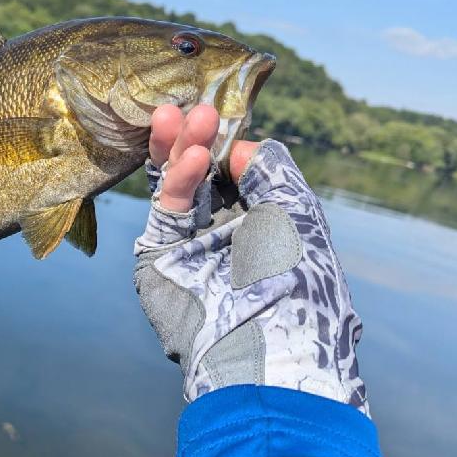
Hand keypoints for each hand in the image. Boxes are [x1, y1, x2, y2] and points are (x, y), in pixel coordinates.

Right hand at [133, 105, 368, 413]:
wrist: (270, 350)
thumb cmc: (298, 284)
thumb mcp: (298, 215)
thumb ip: (271, 170)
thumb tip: (240, 147)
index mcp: (257, 226)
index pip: (232, 173)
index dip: (223, 142)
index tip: (220, 111)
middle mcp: (219, 234)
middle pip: (198, 175)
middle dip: (194, 139)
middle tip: (193, 106)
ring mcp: (186, 248)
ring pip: (173, 188)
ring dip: (176, 149)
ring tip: (178, 114)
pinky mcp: (158, 261)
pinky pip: (166, 214)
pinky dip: (177, 183)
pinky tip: (190, 156)